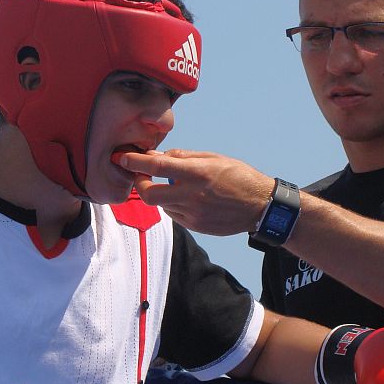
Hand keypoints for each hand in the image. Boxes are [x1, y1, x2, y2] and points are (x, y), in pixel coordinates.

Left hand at [114, 149, 274, 235]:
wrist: (261, 206)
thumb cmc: (238, 176)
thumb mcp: (213, 158)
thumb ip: (183, 157)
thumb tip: (156, 157)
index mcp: (197, 173)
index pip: (156, 167)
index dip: (134, 162)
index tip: (122, 157)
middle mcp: (192, 195)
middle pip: (148, 194)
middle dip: (139, 184)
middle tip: (142, 176)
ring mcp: (193, 214)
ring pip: (162, 205)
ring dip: (161, 194)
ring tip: (179, 187)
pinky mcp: (196, 226)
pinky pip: (175, 215)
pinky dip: (175, 205)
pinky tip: (190, 199)